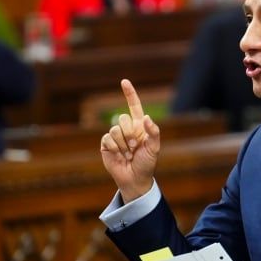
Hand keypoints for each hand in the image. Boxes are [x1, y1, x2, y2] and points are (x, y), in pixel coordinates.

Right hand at [101, 79, 160, 203]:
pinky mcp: (106, 144)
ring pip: (115, 129)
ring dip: (123, 143)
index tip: (124, 81)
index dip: (129, 94)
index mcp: (139, 126)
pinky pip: (108, 138)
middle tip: (135, 147)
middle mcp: (126, 128)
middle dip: (130, 133)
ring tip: (128, 154)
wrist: (135, 178)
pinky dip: (115, 148)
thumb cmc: (147, 163)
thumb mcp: (155, 148)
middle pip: (122, 118)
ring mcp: (115, 136)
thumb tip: (145, 117)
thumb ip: (153, 131)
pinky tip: (119, 156)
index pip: (133, 106)